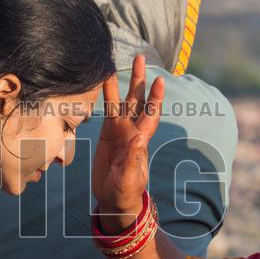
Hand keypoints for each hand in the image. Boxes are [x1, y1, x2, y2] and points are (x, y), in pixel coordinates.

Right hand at [93, 55, 164, 231]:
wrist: (114, 200)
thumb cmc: (125, 193)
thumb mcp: (130, 179)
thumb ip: (133, 160)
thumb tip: (138, 138)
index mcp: (140, 141)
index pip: (150, 115)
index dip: (155, 99)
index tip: (160, 80)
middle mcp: (131, 131)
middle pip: (137, 101)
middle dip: (139, 80)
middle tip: (140, 58)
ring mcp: (118, 132)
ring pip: (120, 103)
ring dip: (118, 84)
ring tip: (112, 64)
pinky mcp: (106, 135)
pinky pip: (106, 112)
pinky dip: (103, 98)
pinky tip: (99, 84)